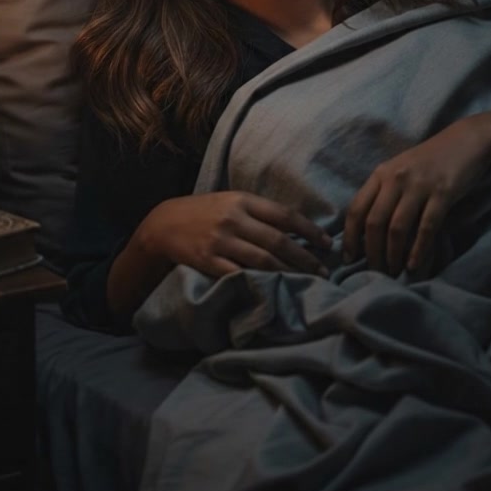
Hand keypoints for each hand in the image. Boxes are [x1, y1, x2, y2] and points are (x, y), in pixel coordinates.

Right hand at [140, 191, 331, 280]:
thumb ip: (258, 212)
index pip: (285, 215)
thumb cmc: (204, 213)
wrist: (163, 225)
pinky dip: (260, 282)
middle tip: (324, 271)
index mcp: (243, 200)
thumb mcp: (230, 201)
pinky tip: (275, 290)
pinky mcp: (209, 261)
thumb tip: (295, 227)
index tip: (327, 243)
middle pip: (278, 240)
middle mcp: (234, 219)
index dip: (309, 230)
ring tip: (306, 282)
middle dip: (305, 257)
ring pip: (263, 260)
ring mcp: (221, 241)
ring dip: (289, 273)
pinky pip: (240, 275)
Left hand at [341, 117, 490, 274]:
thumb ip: (382, 194)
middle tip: (374, 273)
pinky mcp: (443, 193)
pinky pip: (426, 227)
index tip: (348, 258)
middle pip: (374, 222)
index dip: (349, 237)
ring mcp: (419, 185)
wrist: (465, 140)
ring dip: (392, 255)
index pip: (356, 209)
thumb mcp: (398, 171)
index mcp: (380, 174)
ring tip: (393, 272)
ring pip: (397, 228)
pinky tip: (414, 265)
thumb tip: (366, 231)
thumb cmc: (428, 161)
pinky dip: (418, 250)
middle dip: (371, 252)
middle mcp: (395, 179)